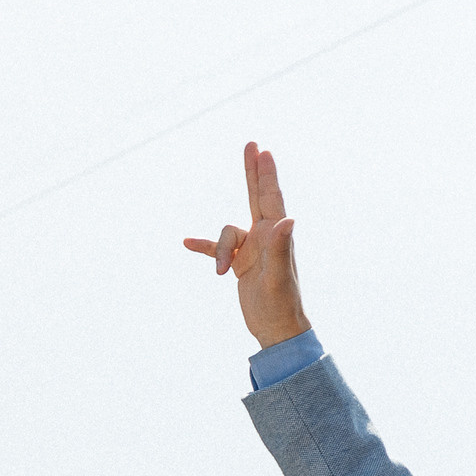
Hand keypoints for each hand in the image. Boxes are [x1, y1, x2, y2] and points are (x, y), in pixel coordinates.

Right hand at [180, 141, 309, 347]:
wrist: (277, 329)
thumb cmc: (281, 305)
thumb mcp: (277, 277)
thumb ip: (281, 247)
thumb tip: (288, 220)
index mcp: (276, 235)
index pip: (270, 197)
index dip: (265, 173)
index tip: (262, 150)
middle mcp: (266, 237)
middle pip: (256, 197)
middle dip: (253, 173)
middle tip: (252, 146)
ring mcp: (252, 250)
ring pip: (227, 234)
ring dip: (217, 250)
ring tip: (220, 272)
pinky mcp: (240, 264)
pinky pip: (216, 249)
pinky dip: (203, 247)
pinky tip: (187, 243)